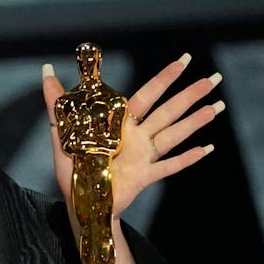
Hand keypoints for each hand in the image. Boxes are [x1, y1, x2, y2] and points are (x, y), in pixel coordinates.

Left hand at [42, 55, 223, 218]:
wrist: (82, 203)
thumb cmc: (74, 168)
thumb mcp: (62, 133)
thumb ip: (56, 103)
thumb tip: (46, 71)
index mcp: (120, 124)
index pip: (147, 95)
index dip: (165, 78)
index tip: (184, 60)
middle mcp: (136, 136)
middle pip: (168, 111)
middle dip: (190, 95)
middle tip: (215, 78)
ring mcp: (143, 156)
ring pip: (173, 135)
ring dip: (195, 122)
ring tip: (218, 107)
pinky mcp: (144, 176)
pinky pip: (169, 166)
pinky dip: (187, 158)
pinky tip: (207, 148)